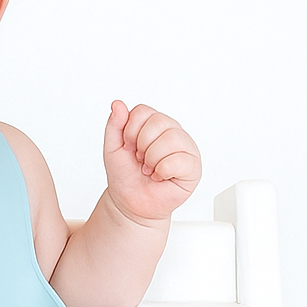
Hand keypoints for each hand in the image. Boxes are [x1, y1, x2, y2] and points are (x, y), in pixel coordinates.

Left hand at [103, 101, 200, 222]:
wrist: (130, 202)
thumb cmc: (125, 175)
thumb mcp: (113, 147)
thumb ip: (115, 124)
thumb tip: (118, 104)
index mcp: (154, 124)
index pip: (143, 112)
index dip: (130, 131)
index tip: (128, 147)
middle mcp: (172, 132)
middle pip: (158, 122)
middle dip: (141, 146)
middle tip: (141, 160)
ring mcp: (185, 148)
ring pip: (170, 139)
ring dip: (152, 159)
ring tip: (150, 169)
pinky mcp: (193, 166)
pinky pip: (179, 160)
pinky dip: (163, 171)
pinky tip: (161, 176)